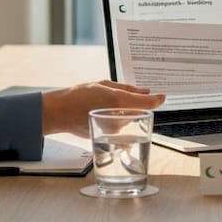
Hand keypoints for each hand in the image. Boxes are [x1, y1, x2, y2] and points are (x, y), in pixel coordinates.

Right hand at [41, 80, 164, 136]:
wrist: (59, 113)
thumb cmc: (78, 95)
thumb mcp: (103, 84)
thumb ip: (127, 88)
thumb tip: (145, 91)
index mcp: (119, 101)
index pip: (147, 103)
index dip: (157, 99)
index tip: (161, 96)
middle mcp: (119, 118)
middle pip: (138, 111)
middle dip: (135, 104)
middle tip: (119, 96)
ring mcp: (114, 129)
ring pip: (129, 119)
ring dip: (124, 112)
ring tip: (104, 105)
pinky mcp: (108, 137)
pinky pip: (120, 128)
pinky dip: (117, 121)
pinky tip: (104, 115)